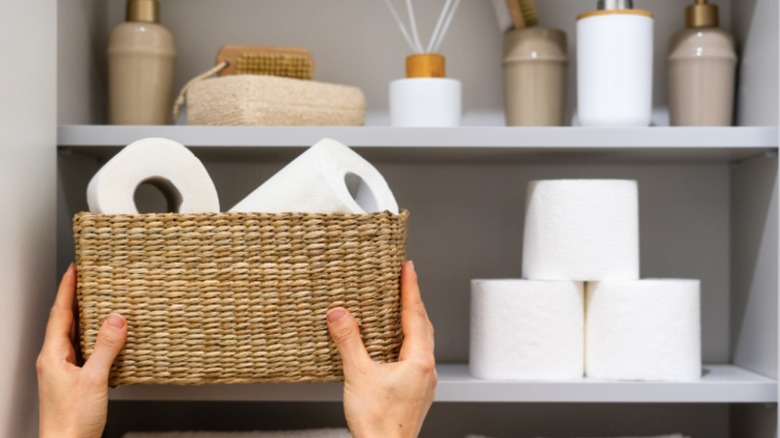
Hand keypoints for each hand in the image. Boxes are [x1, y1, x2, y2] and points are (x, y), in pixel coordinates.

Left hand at [37, 264, 127, 437]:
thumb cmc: (72, 422)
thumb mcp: (94, 379)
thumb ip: (106, 347)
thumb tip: (116, 319)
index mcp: (53, 355)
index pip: (60, 313)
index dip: (67, 289)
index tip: (75, 269)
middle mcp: (55, 361)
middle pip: (65, 321)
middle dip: (76, 299)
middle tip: (89, 279)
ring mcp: (64, 372)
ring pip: (75, 336)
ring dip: (86, 318)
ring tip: (100, 302)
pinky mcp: (75, 382)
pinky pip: (84, 351)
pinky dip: (95, 339)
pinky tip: (108, 340)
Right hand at [327, 260, 436, 437]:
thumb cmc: (378, 424)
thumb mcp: (358, 375)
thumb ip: (348, 341)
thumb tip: (339, 314)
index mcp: (418, 360)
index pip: (415, 314)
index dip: (411, 288)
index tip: (408, 268)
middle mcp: (427, 370)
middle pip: (423, 326)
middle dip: (413, 301)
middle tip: (406, 280)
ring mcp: (423, 383)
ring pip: (421, 343)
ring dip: (411, 322)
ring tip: (400, 308)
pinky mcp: (416, 394)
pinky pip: (415, 358)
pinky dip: (407, 342)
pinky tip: (394, 347)